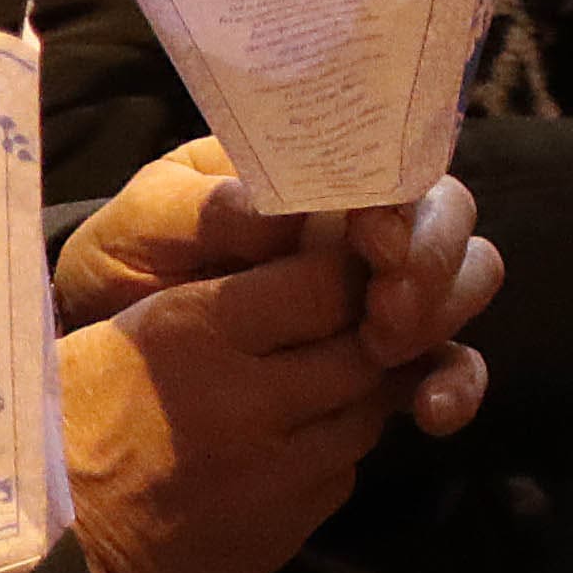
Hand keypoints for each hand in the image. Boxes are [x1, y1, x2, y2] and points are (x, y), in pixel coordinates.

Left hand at [55, 149, 489, 423]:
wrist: (108, 351)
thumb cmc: (126, 265)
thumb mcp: (141, 229)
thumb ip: (202, 212)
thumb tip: (272, 210)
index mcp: (306, 170)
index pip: (385, 158)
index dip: (397, 196)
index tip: (372, 238)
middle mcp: (357, 220)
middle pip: (445, 214)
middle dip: (433, 258)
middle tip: (385, 309)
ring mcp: (379, 286)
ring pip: (463, 280)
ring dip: (445, 313)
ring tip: (387, 352)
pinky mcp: (386, 357)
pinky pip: (448, 363)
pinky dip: (455, 385)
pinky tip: (429, 415)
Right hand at [63, 212, 489, 572]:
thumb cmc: (48, 442)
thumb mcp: (104, 343)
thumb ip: (192, 308)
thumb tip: (259, 272)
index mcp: (193, 333)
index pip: (325, 280)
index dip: (341, 270)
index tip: (329, 265)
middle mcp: (254, 397)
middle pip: (366, 345)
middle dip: (369, 327)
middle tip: (353, 316)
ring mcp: (282, 469)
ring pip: (370, 409)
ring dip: (359, 388)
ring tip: (328, 376)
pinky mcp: (291, 527)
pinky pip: (344, 468)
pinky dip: (337, 446)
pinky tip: (301, 441)